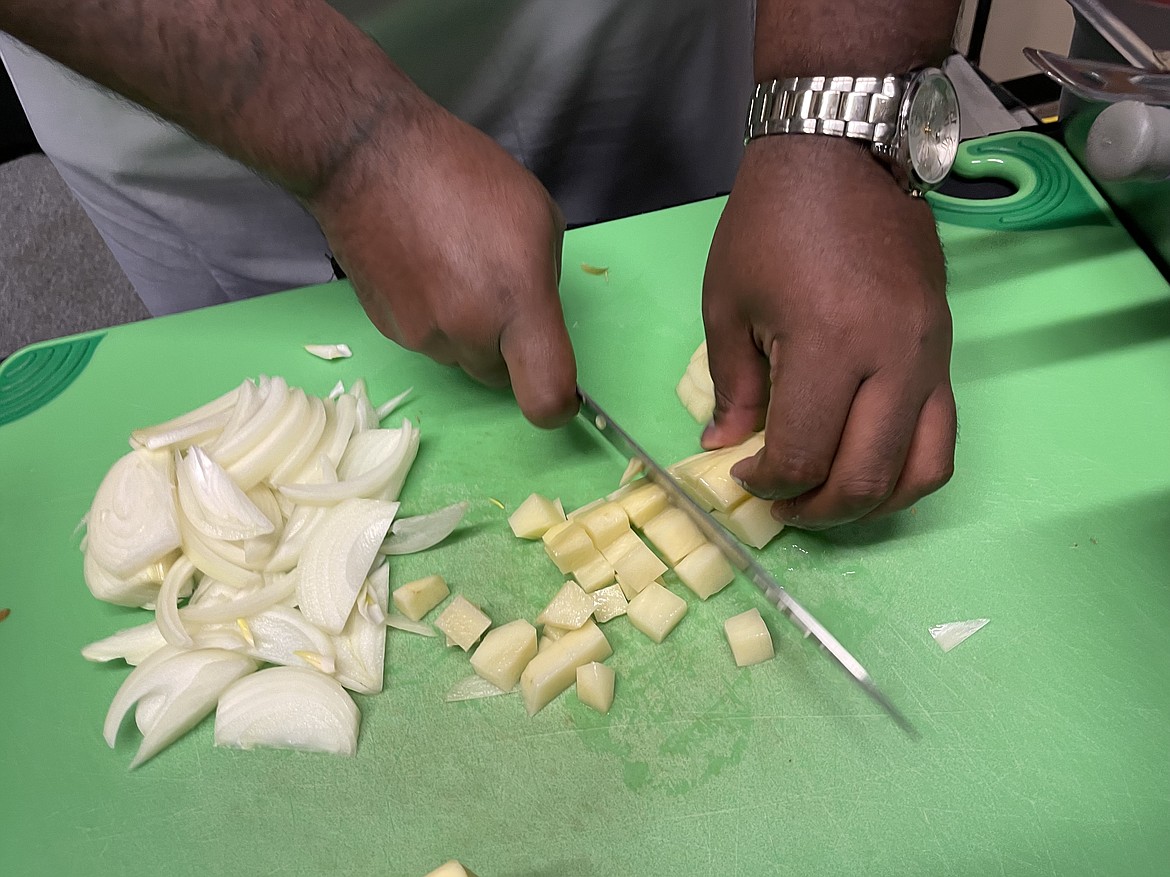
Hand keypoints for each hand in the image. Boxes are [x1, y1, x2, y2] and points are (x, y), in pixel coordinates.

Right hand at [309, 103, 577, 427]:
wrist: (366, 158)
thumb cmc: (461, 172)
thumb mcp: (537, 214)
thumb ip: (545, 279)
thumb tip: (535, 314)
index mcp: (519, 304)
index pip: (545, 396)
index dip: (560, 406)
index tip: (562, 392)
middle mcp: (470, 332)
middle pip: (501, 378)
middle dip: (509, 350)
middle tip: (498, 291)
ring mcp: (423, 336)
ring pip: (462, 358)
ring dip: (468, 331)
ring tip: (455, 266)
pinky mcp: (388, 330)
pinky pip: (427, 341)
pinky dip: (433, 318)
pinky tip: (425, 267)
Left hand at [701, 136, 955, 528]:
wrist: (842, 152)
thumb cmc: (769, 224)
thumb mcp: (727, 303)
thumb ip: (732, 385)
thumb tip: (726, 448)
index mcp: (828, 344)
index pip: (805, 456)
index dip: (767, 484)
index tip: (742, 477)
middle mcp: (892, 359)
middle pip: (866, 478)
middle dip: (818, 510)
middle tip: (782, 505)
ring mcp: (931, 355)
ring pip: (921, 470)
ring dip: (873, 504)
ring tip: (829, 500)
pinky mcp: (947, 348)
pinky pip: (943, 433)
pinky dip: (908, 469)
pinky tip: (868, 465)